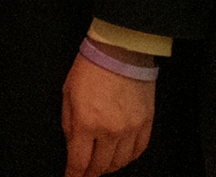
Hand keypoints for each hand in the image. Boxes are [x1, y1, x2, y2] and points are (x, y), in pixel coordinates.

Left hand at [62, 50, 154, 176]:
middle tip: (85, 172)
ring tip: (101, 164)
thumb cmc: (90, 67)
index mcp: (87, 123)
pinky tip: (121, 156)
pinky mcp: (146, 123)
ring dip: (109, 167)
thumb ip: (69, 123)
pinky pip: (139, 150)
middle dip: (90, 173)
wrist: (120, 51)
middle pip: (101, 166)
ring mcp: (131, 128)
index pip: (79, 162)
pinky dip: (129, 158)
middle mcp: (110, 131)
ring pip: (120, 162)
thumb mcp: (68, 94)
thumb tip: (72, 145)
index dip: (74, 175)